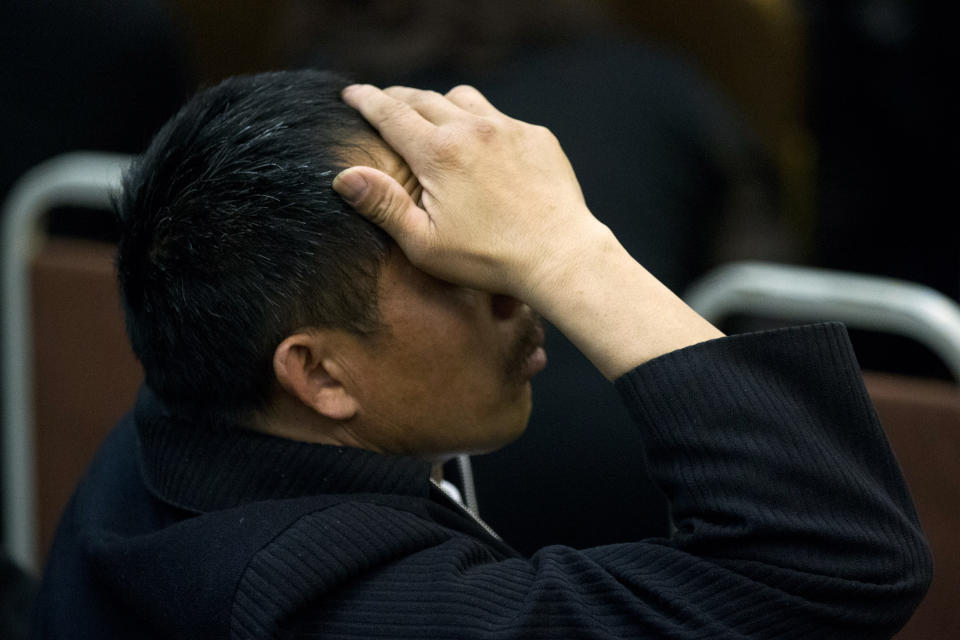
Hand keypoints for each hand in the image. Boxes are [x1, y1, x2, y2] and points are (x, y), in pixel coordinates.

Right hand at [333, 84, 602, 300]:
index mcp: (438, 153)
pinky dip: (481, 122)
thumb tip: (344, 176)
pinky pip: (500, 117)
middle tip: (383, 102)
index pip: (390, 113)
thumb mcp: (424, 243)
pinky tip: (479, 144)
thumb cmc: (488, 259)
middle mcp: (472, 129)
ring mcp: (508, 128)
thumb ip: (383, 205)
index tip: (349, 93)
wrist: (560, 256)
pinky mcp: (536, 137)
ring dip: (440, 103)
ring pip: (463, 98)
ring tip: (430, 117)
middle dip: (397, 98)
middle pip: (423, 98)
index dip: (365, 100)